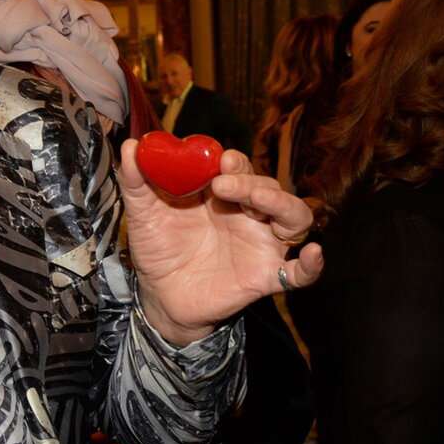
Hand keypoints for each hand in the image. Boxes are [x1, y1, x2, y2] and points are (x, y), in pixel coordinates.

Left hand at [117, 139, 323, 344]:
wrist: (160, 296)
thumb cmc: (158, 248)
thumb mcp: (143, 214)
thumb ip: (136, 181)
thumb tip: (130, 146)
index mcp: (220, 193)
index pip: (237, 166)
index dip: (231, 160)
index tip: (217, 158)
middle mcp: (247, 213)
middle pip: (266, 187)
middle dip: (249, 180)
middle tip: (223, 181)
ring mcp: (260, 243)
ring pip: (292, 217)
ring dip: (281, 203)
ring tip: (258, 200)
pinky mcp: (265, 276)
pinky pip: (298, 273)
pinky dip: (311, 266)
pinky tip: (313, 254)